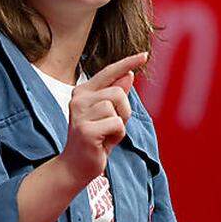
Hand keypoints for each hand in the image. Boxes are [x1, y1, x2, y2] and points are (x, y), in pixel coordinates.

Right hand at [56, 52, 147, 186]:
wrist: (76, 166)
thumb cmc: (94, 140)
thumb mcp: (108, 115)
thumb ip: (116, 94)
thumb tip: (129, 75)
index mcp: (83, 92)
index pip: (108, 72)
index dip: (127, 63)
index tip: (144, 55)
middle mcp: (78, 99)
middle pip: (118, 92)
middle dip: (124, 111)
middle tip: (112, 127)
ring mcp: (80, 114)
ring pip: (117, 108)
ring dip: (120, 124)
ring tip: (106, 135)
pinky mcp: (86, 130)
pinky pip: (117, 124)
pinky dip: (118, 136)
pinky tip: (104, 143)